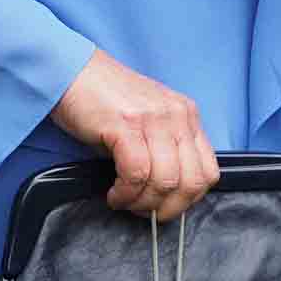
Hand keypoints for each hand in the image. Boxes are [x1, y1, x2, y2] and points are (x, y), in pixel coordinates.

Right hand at [52, 49, 219, 219]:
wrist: (72, 70)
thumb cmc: (105, 99)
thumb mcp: (149, 120)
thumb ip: (165, 148)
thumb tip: (168, 193)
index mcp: (186, 115)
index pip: (208, 172)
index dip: (187, 199)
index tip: (164, 206)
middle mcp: (176, 115)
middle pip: (191, 182)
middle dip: (167, 208)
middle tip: (143, 210)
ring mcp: (153, 118)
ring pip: (165, 182)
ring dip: (142, 202)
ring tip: (123, 199)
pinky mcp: (126, 124)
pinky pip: (136, 173)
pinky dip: (125, 193)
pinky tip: (114, 192)